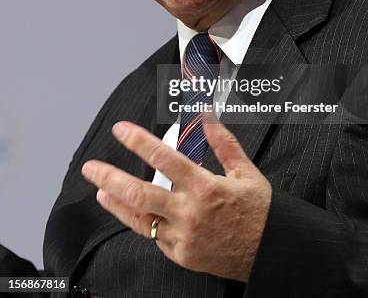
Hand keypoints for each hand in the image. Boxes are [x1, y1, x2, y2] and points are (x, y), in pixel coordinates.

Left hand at [81, 117, 271, 281]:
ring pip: (140, 218)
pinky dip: (139, 220)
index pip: (163, 159)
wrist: (269, 252)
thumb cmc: (259, 212)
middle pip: (140, 193)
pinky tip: (130, 210)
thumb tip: (207, 119)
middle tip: (92, 167)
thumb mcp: (246, 172)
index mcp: (205, 187)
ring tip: (101, 189)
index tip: (122, 130)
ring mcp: (182, 237)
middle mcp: (189, 213)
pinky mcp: (181, 254)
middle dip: (111, 177)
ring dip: (116, 202)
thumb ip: (223, 143)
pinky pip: (154, 236)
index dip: (138, 141)